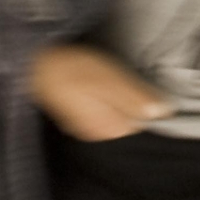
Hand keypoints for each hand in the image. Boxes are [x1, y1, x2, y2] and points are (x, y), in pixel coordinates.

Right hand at [29, 44, 172, 141]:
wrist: (35, 65)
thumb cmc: (75, 70)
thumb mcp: (112, 81)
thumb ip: (137, 99)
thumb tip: (164, 112)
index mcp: (107, 129)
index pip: (140, 123)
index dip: (144, 102)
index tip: (135, 84)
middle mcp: (95, 134)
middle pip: (126, 119)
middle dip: (129, 100)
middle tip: (118, 78)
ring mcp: (83, 126)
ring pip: (112, 113)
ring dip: (115, 96)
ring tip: (105, 78)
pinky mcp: (75, 116)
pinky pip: (98, 109)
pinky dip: (101, 96)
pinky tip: (94, 82)